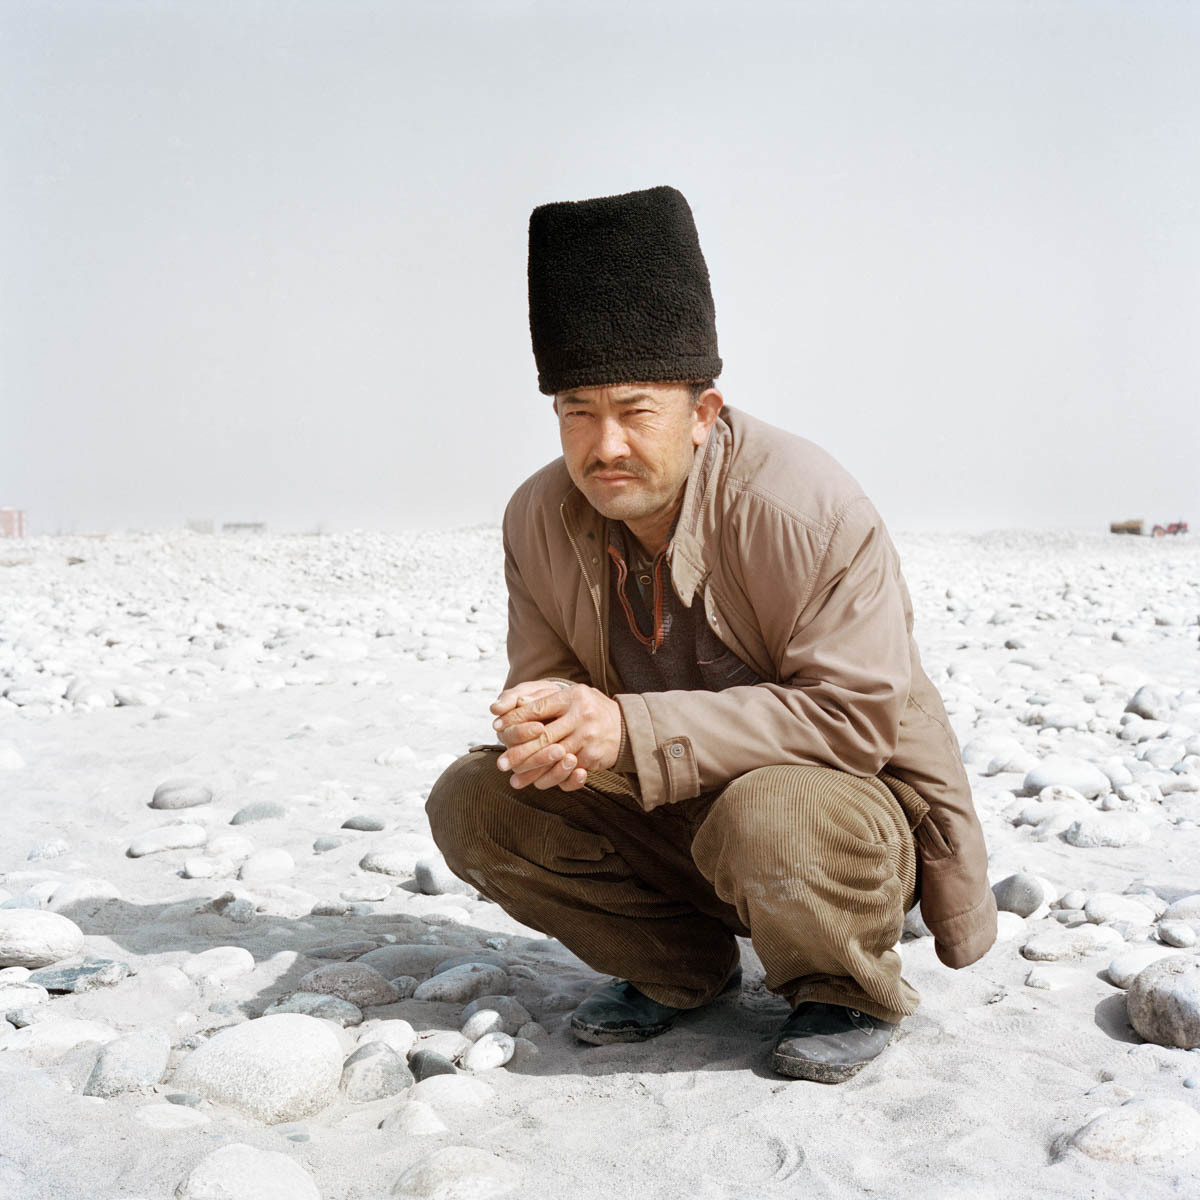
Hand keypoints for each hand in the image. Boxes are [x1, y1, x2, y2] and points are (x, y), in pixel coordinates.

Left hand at [490, 681, 621, 790]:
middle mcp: (580, 717)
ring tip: (515, 779)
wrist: (627, 728)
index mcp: (572, 698)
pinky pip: (567, 771)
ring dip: (532, 770)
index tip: (497, 728)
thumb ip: (545, 699)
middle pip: (543, 737)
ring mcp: (587, 738)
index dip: (515, 719)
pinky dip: (551, 778)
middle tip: (501, 764)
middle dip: (520, 752)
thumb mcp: (572, 696)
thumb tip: (514, 703)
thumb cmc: (591, 709)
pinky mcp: (593, 757)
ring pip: (553, 758)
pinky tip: (537, 783)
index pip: (537, 709)